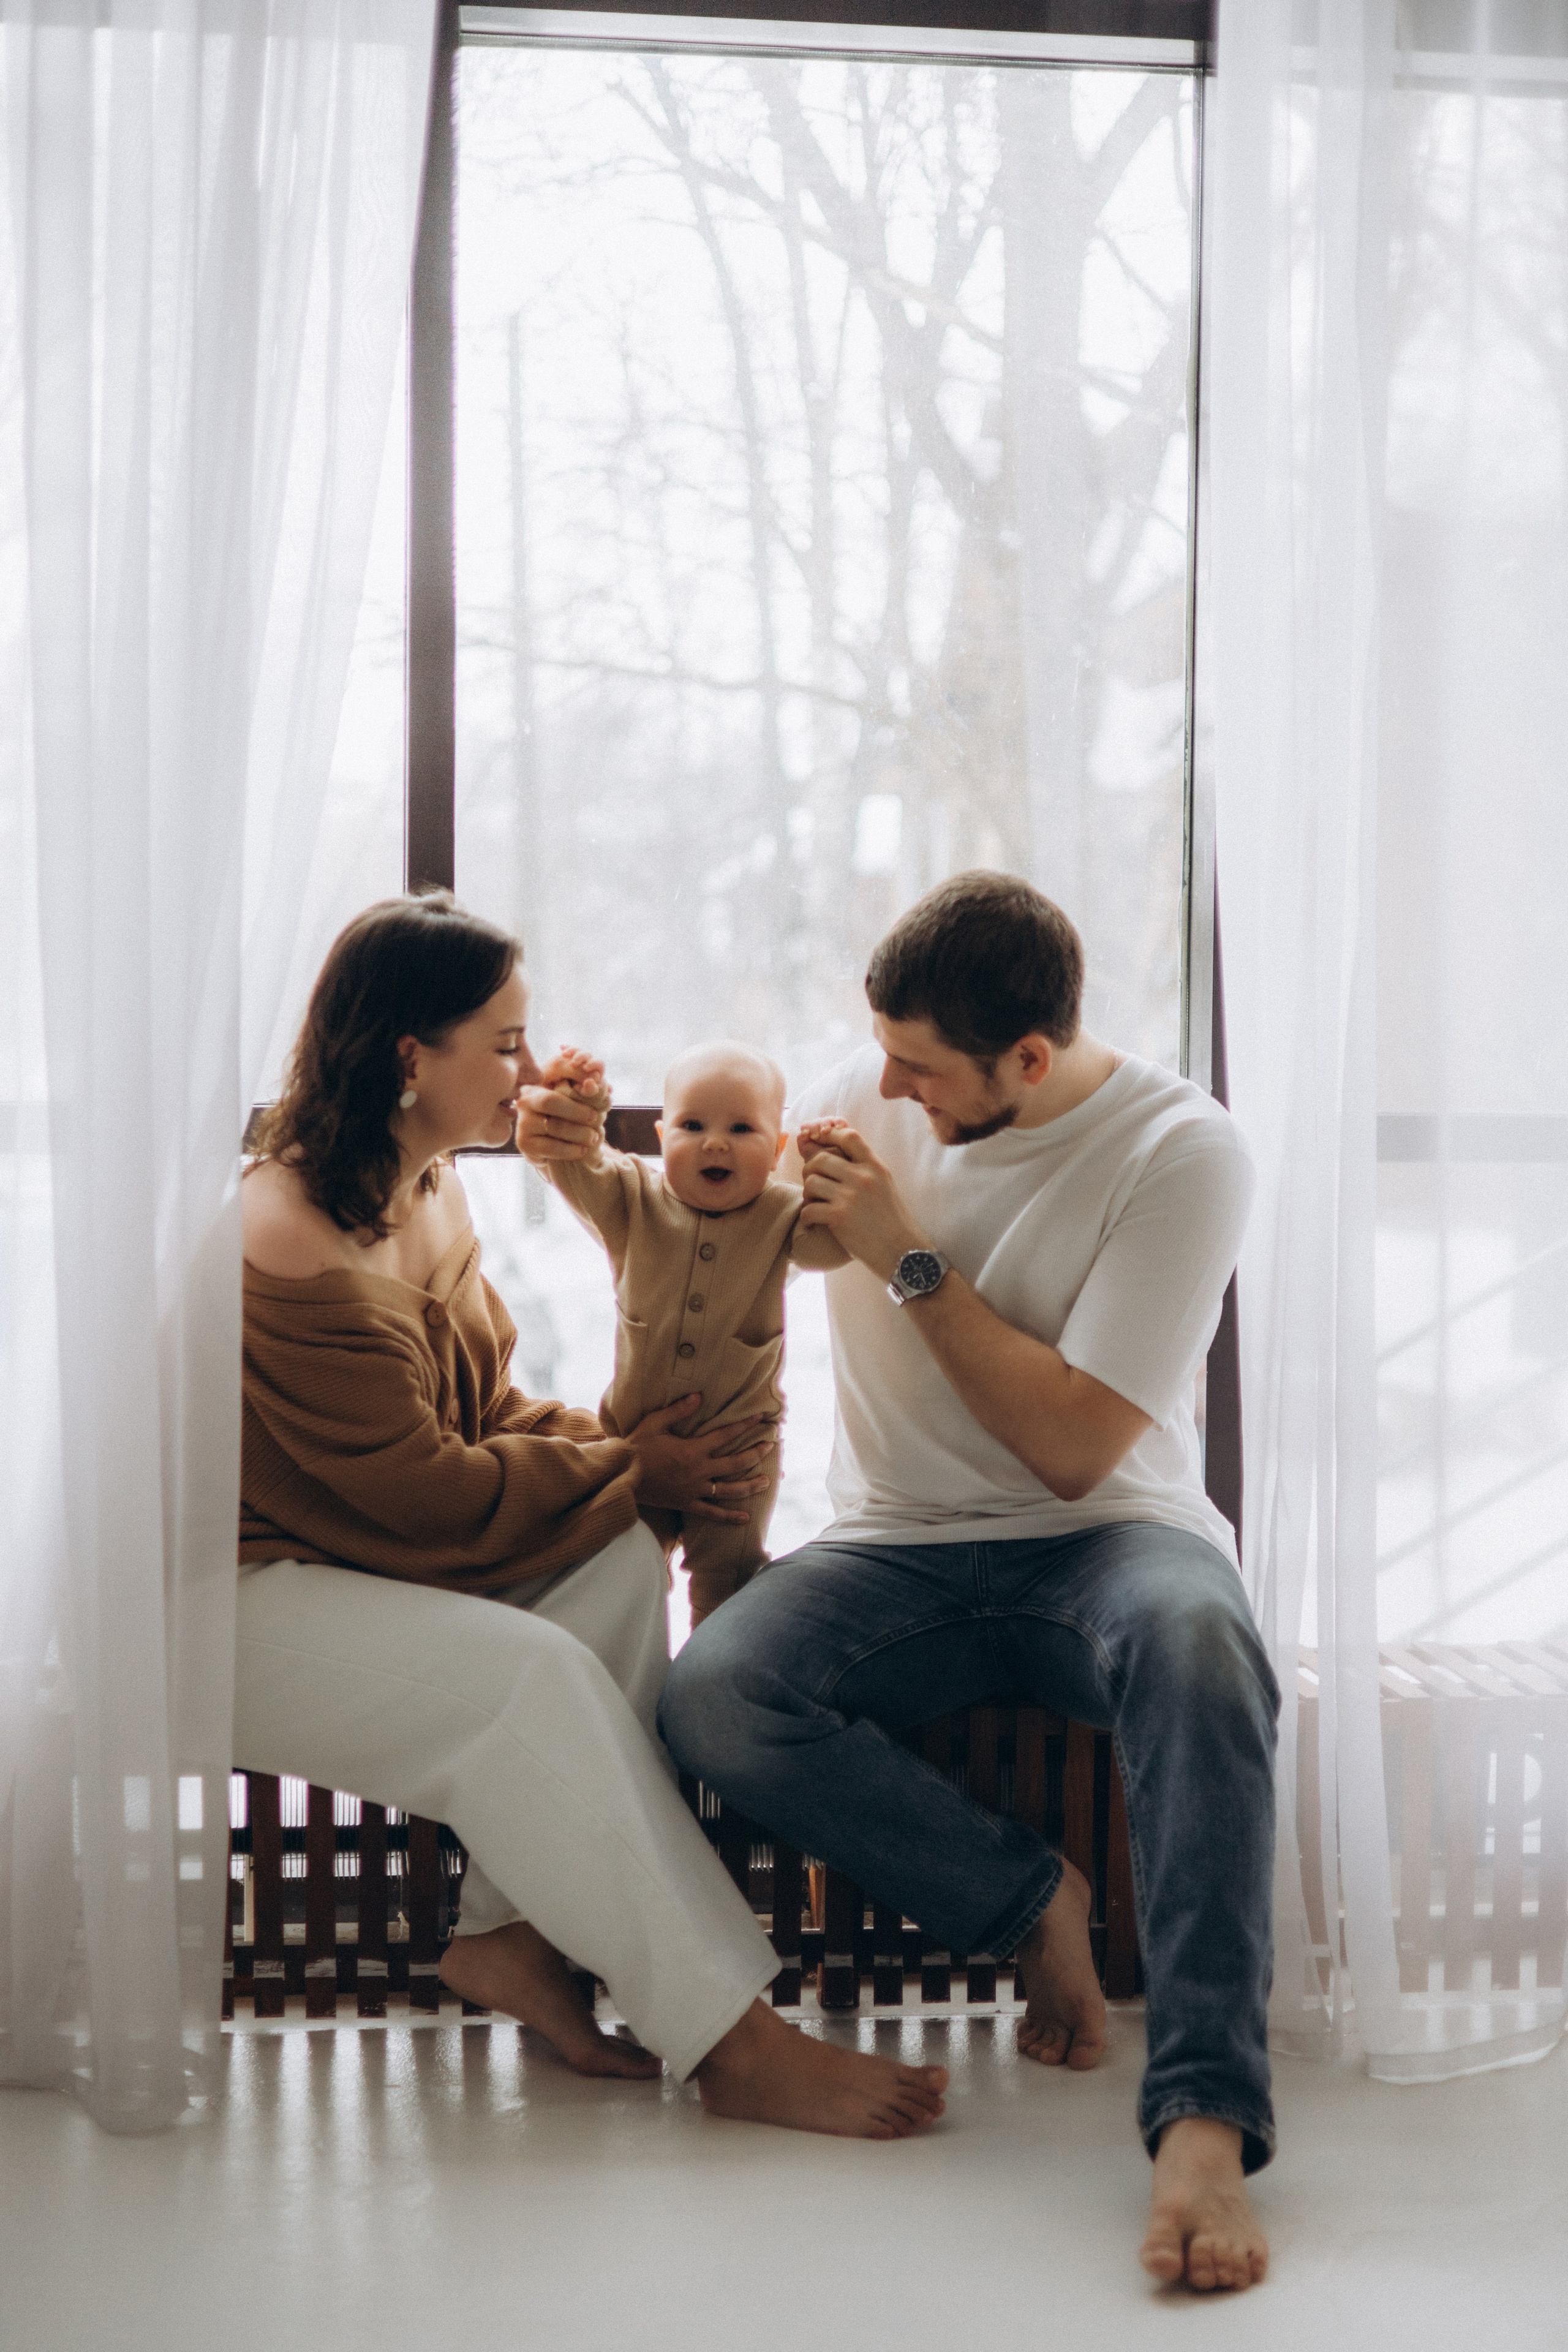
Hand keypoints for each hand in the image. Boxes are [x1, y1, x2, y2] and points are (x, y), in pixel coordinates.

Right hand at [514, 1046, 605, 1162]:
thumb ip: (588, 1092)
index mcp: (540, 1083)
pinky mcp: (524, 1143)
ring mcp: (523, 1122)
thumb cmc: (571, 1119)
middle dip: (578, 1111)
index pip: (555, 1072)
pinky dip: (570, 1149)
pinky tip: (582, 1150)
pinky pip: (550, 1147)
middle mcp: (526, 1100)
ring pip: (554, 1126)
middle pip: (551, 1101)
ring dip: (579, 1133)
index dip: (577, 1076)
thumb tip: (594, 1085)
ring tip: (593, 1137)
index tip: (595, 1088)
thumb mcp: (581, 1102)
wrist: (555, 1149)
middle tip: (596, 1118)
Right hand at [626, 1396, 776, 1524]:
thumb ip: (679, 1409)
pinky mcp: (687, 1504)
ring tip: (767, 1481)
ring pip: (730, 1490)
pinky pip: (712, 1513)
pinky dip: (729, 1517)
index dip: (744, 1425)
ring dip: (751, 1485)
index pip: (726, 1435)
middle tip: (772, 1446)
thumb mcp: (655, 1422)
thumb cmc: (636, 1446)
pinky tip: (745, 1519)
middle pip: (735, 1463)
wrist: (621, 1476)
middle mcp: (699, 1471)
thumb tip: (700, 1395)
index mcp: (693, 1450)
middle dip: (756, 1453)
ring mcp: (694, 1490)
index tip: (761, 1418)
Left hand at [797, 1124, 927, 1279]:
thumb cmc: (893, 1222)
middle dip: (810, 1171)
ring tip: (815, 1205)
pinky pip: (808, 1209)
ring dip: (808, 1195)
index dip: (829, 1135)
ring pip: (811, 1182)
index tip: (818, 1142)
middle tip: (814, 1186)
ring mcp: (850, 1196)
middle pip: (820, 1159)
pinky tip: (813, 1223)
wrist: (902, 1252)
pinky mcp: (839, 1217)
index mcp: (875, 1167)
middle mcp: (862, 1177)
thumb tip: (836, 1156)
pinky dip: (807, 1217)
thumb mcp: (885, 1186)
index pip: (849, 1136)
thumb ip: (864, 1170)